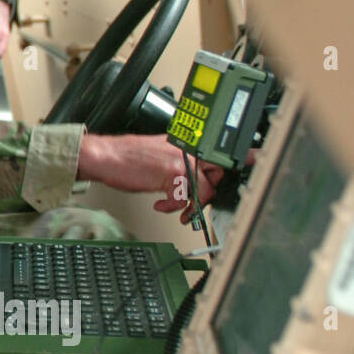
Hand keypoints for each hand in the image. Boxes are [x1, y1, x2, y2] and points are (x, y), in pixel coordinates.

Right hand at [78, 133, 224, 221]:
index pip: (215, 151)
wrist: (105, 156)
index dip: (232, 161)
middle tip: (196, 199)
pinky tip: (161, 205)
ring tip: (180, 211)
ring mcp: (180, 161)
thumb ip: (176, 159)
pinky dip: (172, 207)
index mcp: (183, 142)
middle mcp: (185, 149)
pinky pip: (184, 199)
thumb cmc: (124, 156)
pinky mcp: (171, 175)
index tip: (249, 161)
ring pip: (204, 188)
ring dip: (192, 206)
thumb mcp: (158, 152)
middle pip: (217, 171)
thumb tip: (188, 175)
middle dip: (208, 190)